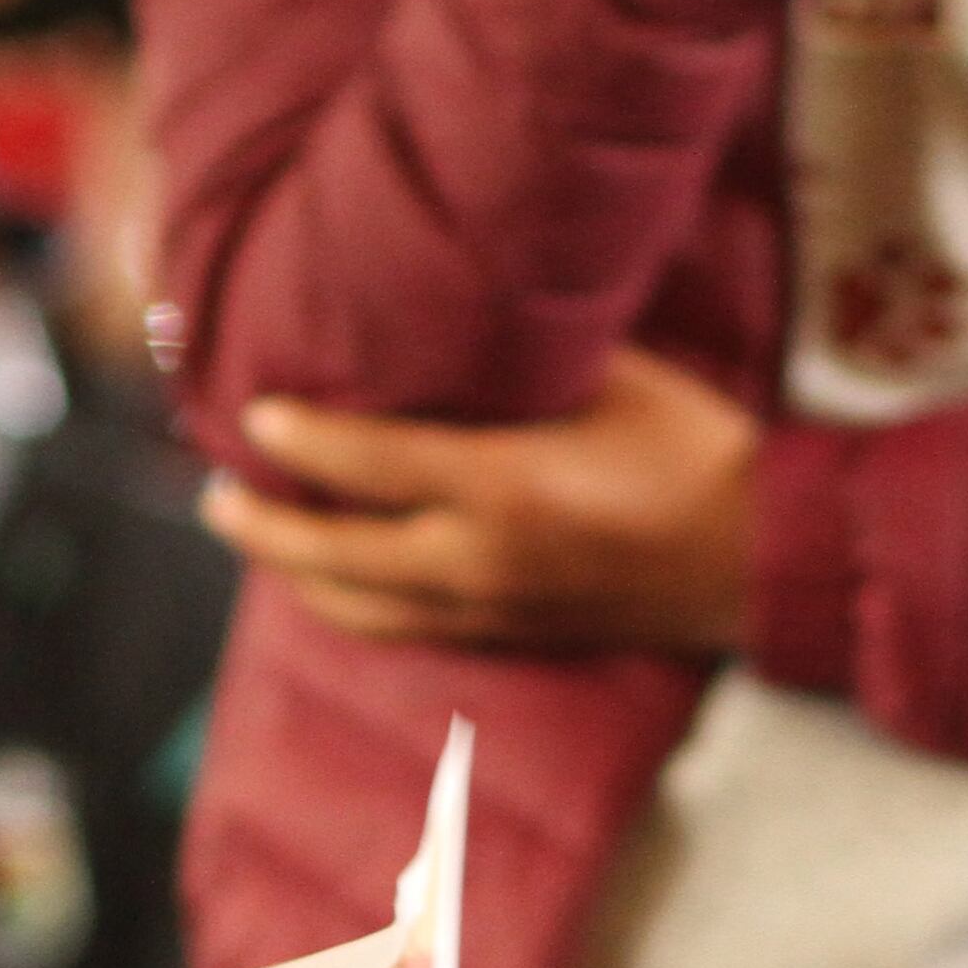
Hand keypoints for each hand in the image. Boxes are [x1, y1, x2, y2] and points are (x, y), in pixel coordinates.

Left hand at [201, 348, 759, 654]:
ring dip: (295, 576)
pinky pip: (401, 629)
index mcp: (502, 490)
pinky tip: (329, 579)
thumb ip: (515, 365)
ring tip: (256, 534)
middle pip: (333, 558)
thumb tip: (438, 328)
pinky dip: (351, 605)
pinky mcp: (506, 638)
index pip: (366, 467)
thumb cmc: (688, 446)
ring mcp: (490, 612)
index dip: (299, 441)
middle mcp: (479, 563)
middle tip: (216, 493)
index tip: (253, 413)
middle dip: (264, 527)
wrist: (751, 555)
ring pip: (357, 609)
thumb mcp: (605, 378)